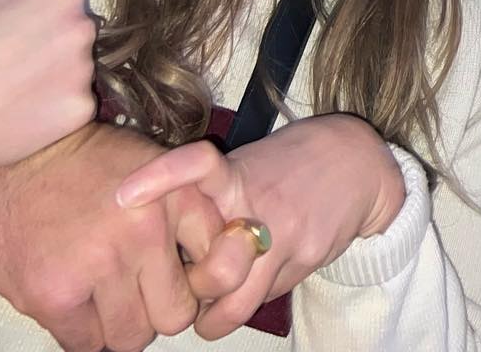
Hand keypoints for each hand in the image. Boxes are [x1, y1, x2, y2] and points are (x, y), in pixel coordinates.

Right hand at [0, 0, 96, 194]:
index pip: (64, 1)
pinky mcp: (79, 112)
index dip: (36, 17)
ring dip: (53, 78)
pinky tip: (18, 114)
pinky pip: (72, 105)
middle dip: (51, 45)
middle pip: (74, 35)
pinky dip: (51, 111)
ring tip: (9, 92)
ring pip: (75, 71)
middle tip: (10, 65)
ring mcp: (84, 73)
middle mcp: (82, 30)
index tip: (12, 34)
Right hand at [0, 121, 225, 351]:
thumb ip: (185, 212)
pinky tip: (72, 298)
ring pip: (132, 338)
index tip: (179, 276)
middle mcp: (145, 231)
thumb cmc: (85, 161)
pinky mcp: (55, 294)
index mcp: (176, 197)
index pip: (219, 269)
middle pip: (176, 316)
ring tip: (99, 291)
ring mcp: (99, 264)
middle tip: (134, 290)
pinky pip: (86, 345)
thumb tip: (221, 257)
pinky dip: (82, 331)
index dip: (197, 280)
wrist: (15, 154)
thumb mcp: (152, 164)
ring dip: (118, 323)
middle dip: (156, 310)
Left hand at [117, 114, 406, 340]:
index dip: (160, 179)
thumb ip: (209, 196)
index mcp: (236, 173)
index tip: (123, 197)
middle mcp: (258, 205)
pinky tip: (244, 294)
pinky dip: (247, 304)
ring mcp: (285, 236)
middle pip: (214, 268)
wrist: (357, 162)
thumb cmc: (287, 163)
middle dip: (194, 290)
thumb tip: (161, 234)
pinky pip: (264, 299)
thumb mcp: (246, 164)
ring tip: (205, 315)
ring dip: (214, 318)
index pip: (197, 164)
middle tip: (182, 289)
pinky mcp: (305, 259)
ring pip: (237, 301)